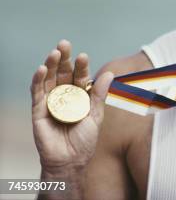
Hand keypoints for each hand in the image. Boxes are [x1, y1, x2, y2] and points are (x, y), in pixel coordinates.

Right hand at [30, 40, 113, 173]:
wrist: (70, 160)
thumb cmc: (84, 139)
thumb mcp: (96, 115)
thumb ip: (99, 95)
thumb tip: (109, 72)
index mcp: (80, 95)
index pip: (80, 76)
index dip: (81, 66)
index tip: (83, 56)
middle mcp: (65, 94)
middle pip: (63, 72)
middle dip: (64, 58)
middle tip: (64, 43)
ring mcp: (51, 100)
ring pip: (49, 78)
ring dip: (51, 64)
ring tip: (54, 53)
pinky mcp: (38, 109)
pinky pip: (37, 92)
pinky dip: (38, 80)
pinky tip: (42, 69)